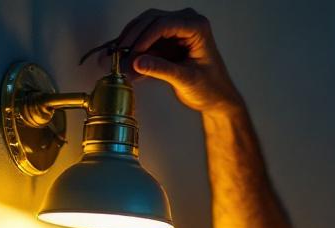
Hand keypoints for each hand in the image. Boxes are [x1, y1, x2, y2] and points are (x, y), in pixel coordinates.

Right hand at [109, 8, 241, 113]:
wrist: (217, 99)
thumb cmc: (211, 88)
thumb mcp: (186, 79)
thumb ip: (162, 70)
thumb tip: (136, 62)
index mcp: (197, 26)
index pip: (164, 24)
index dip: (144, 37)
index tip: (130, 53)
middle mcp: (187, 22)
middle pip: (151, 21)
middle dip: (133, 39)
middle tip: (117, 55)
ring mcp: (176, 30)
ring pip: (145, 29)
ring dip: (131, 45)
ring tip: (117, 62)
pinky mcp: (168, 40)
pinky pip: (146, 41)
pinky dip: (135, 53)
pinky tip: (125, 65)